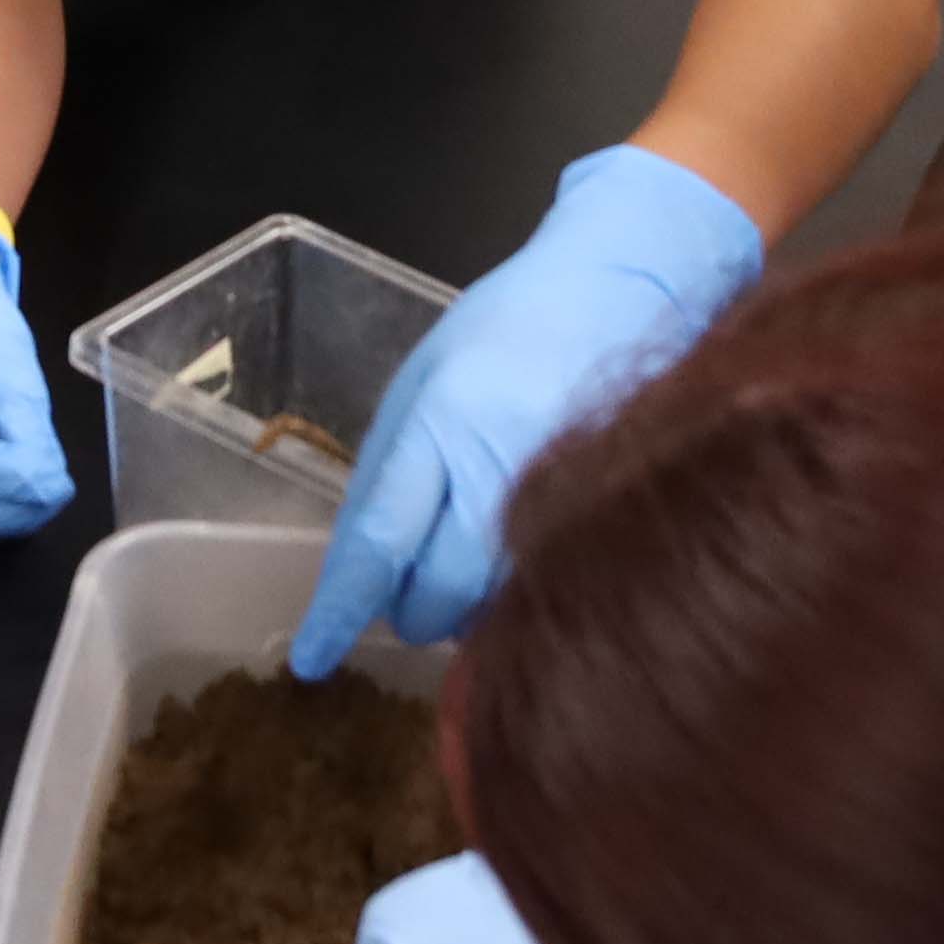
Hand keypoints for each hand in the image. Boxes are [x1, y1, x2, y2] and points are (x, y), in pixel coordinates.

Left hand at [289, 145, 763, 673]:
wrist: (630, 284)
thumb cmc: (514, 324)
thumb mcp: (426, 377)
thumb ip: (391, 467)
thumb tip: (361, 564)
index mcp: (443, 423)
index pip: (380, 541)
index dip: (342, 609)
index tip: (312, 659)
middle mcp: (501, 470)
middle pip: (438, 595)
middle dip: (412, 611)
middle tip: (409, 595)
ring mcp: (562, 499)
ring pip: (493, 606)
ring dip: (468, 606)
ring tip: (468, 559)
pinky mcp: (606, 516)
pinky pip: (543, 587)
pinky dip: (516, 592)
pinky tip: (515, 560)